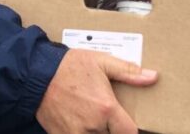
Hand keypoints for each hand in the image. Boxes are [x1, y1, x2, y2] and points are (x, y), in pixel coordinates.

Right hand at [36, 49, 158, 133]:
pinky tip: (79, 122)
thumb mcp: (102, 62)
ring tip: (92, 119)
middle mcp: (92, 125)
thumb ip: (128, 72)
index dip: (130, 130)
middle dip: (111, 129)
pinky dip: (81, 133)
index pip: (129, 133)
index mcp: (106, 108)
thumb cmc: (70, 66)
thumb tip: (153, 77)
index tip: (126, 124)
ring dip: (97, 131)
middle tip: (106, 116)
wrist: (36, 73)